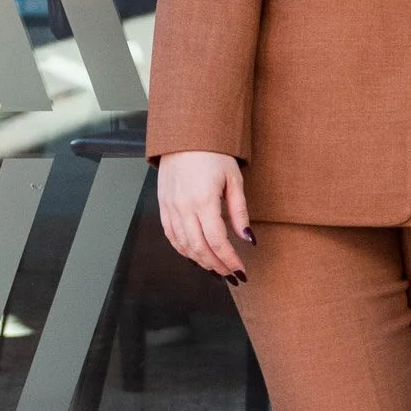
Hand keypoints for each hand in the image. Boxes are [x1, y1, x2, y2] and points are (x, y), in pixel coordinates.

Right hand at [157, 152, 252, 283]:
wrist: (185, 136)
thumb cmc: (212, 154)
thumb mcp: (233, 179)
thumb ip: (239, 211)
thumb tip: (248, 239)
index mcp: (203, 200)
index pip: (217, 241)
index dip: (230, 260)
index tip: (241, 270)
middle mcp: (184, 207)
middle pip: (200, 248)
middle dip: (217, 266)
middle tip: (231, 275)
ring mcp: (170, 208)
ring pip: (183, 246)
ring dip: (201, 261)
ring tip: (216, 269)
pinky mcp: (163, 206)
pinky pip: (171, 235)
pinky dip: (183, 250)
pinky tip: (195, 255)